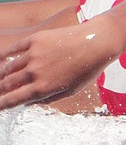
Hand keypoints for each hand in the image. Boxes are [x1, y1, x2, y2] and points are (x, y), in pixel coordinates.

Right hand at [0, 24, 118, 109]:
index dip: (0, 105)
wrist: (97, 43)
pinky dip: (3, 55)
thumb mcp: (70, 91)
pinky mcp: (35, 40)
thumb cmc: (87, 69)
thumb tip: (28, 102)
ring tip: (2, 78)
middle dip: (0, 90)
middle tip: (0, 91)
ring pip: (8, 67)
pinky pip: (12, 49)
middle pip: (6, 84)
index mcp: (44, 88)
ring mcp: (33, 55)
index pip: (13, 100)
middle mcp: (35, 72)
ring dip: (2, 75)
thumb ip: (47, 98)